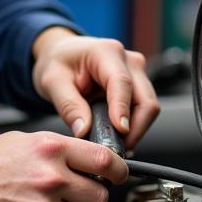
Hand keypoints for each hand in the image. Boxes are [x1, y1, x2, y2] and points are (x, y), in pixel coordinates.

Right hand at [0, 131, 127, 201]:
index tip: (117, 176)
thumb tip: (87, 160)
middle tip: (75, 195)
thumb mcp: (23, 140)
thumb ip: (58, 149)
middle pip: (100, 197)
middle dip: (90, 198)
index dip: (118, 171)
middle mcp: (51, 177)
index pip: (106, 161)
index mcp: (51, 149)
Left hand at [31, 28, 159, 151]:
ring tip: (112, 145)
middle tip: (114, 149)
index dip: (122, 109)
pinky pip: (143, 110)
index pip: (122, 83)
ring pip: (148, 108)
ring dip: (135, 130)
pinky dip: (134, 127)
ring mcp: (137, 72)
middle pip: (145, 99)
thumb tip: (84, 131)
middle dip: (134, 128)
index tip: (120, 132)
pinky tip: (117, 138)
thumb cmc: (57, 63)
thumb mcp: (53, 82)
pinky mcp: (138, 85)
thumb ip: (68, 106)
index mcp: (106, 52)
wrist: (62, 55)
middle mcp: (129, 60)